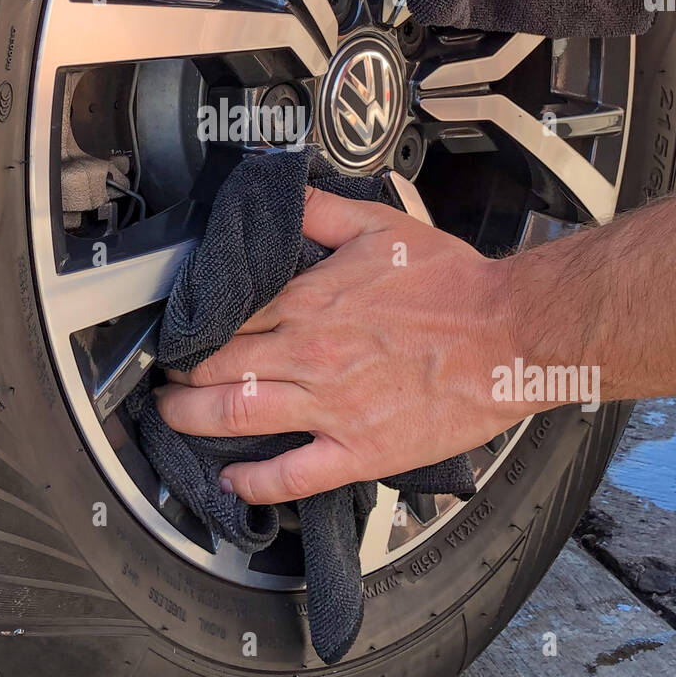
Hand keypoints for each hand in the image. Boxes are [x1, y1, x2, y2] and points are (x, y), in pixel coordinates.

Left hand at [154, 188, 518, 503]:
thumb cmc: (454, 284)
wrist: (509, 334)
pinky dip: (255, 483)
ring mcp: (331, 406)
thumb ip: (319, 211)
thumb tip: (280, 193)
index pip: (228, 316)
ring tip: (174, 419)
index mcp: (311, 301)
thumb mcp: (380, 225)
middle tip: (165, 379)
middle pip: (217, 367)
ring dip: (192, 420)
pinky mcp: (359, 449)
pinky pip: (293, 475)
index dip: (194, 326)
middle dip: (179, 375)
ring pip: (237, 415)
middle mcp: (310, 354)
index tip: (180, 332)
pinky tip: (232, 482)